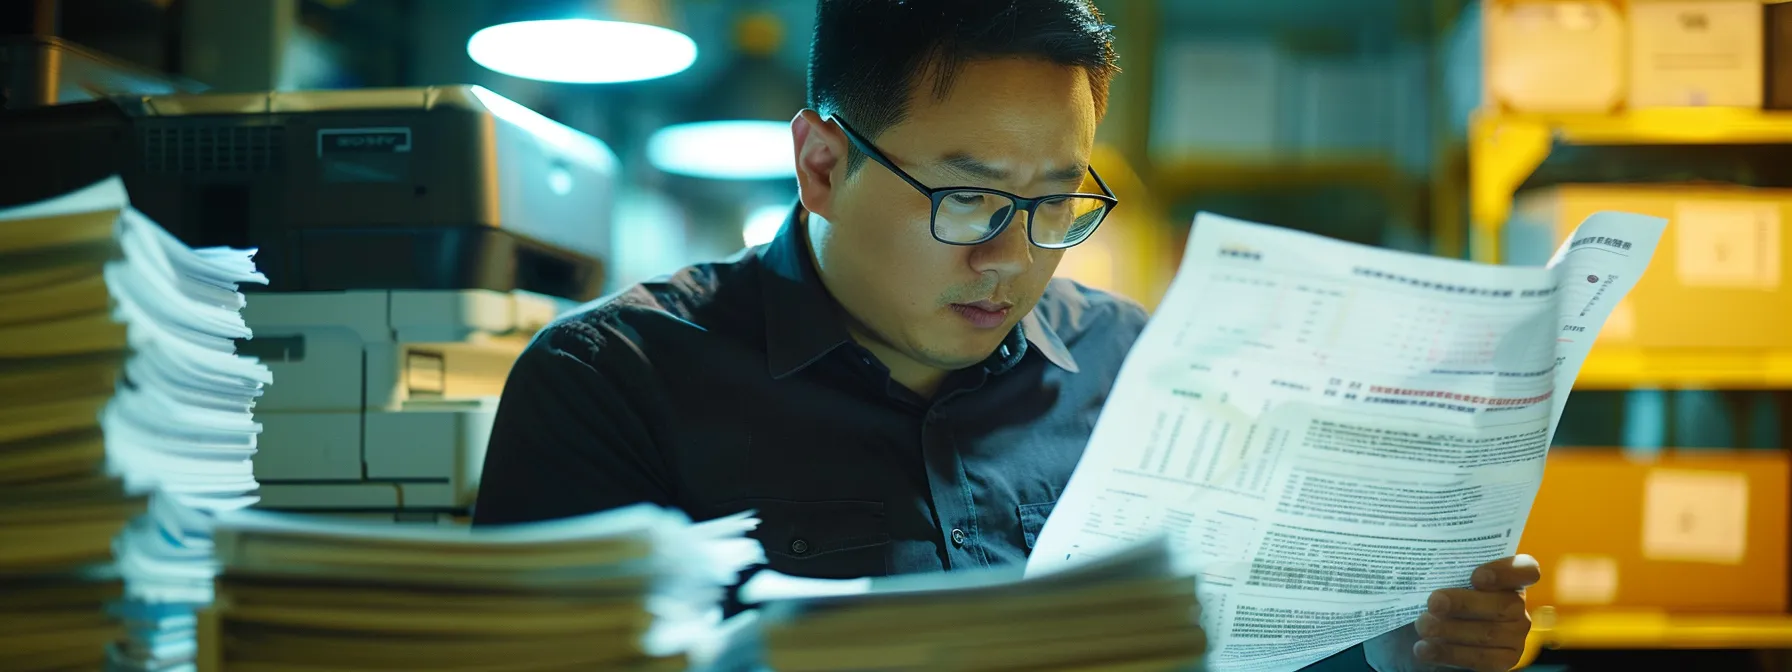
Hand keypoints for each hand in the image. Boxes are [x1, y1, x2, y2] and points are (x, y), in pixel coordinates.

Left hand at [1411, 555, 1539, 670]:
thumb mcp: (1438, 580)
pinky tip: (1424, 648)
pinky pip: (1480, 658)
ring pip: (1489, 633)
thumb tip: (1419, 562)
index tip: (1476, 577)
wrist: (1429, 635)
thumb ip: (1442, 570)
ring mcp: (1514, 635)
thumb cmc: (1435, 598)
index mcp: (1508, 579)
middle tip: (1433, 602)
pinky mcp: (1504, 659)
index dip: (1506, 572)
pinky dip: (1449, 653)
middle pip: (1504, 605)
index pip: (1526, 570)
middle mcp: (1517, 606)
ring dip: (1451, 630)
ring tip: (1422, 626)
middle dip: (1465, 603)